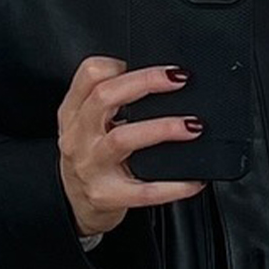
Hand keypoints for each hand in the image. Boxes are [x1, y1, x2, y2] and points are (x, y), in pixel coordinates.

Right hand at [56, 54, 204, 237]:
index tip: (152, 65)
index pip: (89, 75)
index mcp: (74, 114)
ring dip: (162, 128)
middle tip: (180, 80)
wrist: (76, 205)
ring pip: (123, 139)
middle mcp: (78, 137)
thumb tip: (161, 79)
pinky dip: (174, 185)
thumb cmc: (91, 159)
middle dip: (146, 83)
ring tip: (193, 126)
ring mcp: (91, 167)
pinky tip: (195, 180)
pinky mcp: (108, 196)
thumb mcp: (87, 126)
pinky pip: (145, 190)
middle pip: (105, 98)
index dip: (119, 63)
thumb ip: (110, 102)